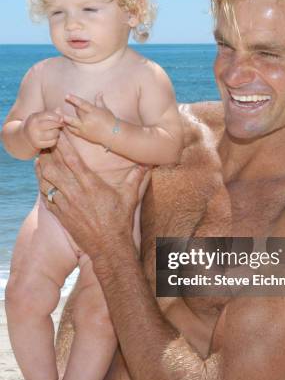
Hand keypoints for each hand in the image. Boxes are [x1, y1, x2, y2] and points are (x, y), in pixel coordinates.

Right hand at [23, 109, 62, 149]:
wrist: (25, 137)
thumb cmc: (36, 124)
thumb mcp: (40, 117)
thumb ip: (51, 113)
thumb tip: (59, 110)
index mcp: (34, 118)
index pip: (49, 115)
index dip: (57, 117)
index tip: (61, 119)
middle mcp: (33, 127)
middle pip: (53, 125)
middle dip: (58, 124)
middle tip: (59, 125)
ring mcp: (35, 137)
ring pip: (54, 134)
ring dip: (57, 133)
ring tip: (54, 131)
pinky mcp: (38, 145)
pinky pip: (52, 142)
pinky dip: (54, 140)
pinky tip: (51, 138)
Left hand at [37, 132, 148, 258]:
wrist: (108, 247)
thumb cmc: (120, 220)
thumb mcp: (130, 197)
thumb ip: (136, 177)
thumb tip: (148, 162)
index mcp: (90, 185)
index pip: (72, 159)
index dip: (62, 144)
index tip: (58, 132)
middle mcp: (75, 193)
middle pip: (53, 167)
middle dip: (48, 152)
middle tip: (46, 142)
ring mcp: (65, 205)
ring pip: (45, 181)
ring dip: (41, 168)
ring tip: (40, 157)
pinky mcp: (60, 215)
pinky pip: (45, 197)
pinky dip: (42, 185)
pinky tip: (41, 179)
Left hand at [64, 93, 115, 145]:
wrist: (113, 135)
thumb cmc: (110, 120)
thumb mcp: (105, 109)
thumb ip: (99, 101)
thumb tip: (99, 92)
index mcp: (94, 112)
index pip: (82, 104)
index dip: (74, 99)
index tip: (67, 95)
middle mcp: (88, 120)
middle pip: (77, 112)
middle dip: (72, 108)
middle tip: (64, 104)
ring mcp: (84, 128)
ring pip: (71, 122)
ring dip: (64, 118)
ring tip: (57, 114)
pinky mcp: (83, 134)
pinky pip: (72, 130)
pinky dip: (67, 126)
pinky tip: (63, 123)